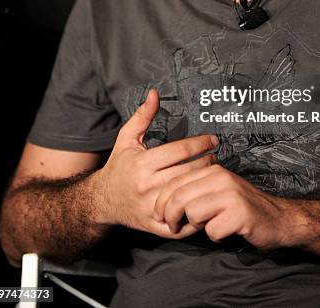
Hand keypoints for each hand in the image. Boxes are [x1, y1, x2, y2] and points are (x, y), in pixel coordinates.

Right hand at [92, 89, 217, 238]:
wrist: (101, 201)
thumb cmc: (119, 167)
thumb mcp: (126, 139)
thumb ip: (142, 116)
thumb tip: (155, 93)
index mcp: (142, 164)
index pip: (180, 151)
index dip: (200, 143)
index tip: (213, 139)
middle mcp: (147, 186)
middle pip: (187, 172)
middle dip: (207, 162)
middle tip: (217, 156)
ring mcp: (152, 208)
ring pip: (187, 194)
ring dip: (205, 183)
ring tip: (215, 173)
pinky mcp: (155, 226)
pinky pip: (182, 224)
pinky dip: (197, 215)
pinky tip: (205, 201)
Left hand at [153, 164, 304, 251]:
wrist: (278, 219)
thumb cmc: (242, 208)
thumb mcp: (217, 191)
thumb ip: (194, 191)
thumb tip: (162, 203)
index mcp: (212, 170)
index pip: (175, 182)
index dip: (161, 202)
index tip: (160, 216)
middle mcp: (221, 177)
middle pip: (179, 197)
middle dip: (171, 216)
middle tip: (175, 227)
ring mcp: (231, 194)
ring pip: (193, 213)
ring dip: (196, 226)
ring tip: (209, 225)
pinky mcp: (240, 213)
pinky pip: (212, 230)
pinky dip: (216, 237)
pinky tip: (226, 232)